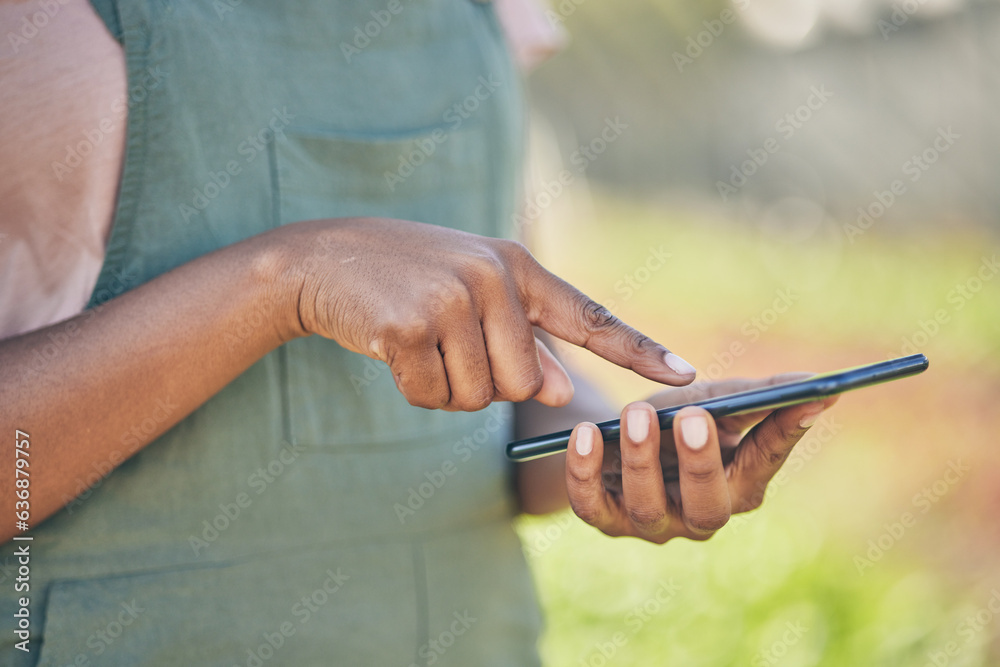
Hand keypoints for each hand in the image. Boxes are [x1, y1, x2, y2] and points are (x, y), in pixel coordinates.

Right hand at [282, 218, 696, 410]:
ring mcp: (452, 298)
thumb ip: (523, 342)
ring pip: (479, 396)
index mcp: (518, 267)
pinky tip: (392, 348)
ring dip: (447, 387)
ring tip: (418, 341)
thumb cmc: (408, 281)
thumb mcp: (474, 300)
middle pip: (525, 382)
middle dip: (487, 384)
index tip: (687, 377)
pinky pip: (433, 397)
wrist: (324, 259)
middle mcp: (494, 277)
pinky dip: (413, 389)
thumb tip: (560, 391)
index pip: (589, 315)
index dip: (638, 349)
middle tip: (447, 346)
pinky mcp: (410, 325)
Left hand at [565, 375, 838, 542]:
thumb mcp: (714, 402)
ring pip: (647, 506)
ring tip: (636, 412)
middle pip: (707, 505)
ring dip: (641, 458)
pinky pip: (592, 506)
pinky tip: (584, 433)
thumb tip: (819, 390)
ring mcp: (651, 523)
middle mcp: (698, 516)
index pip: (765, 462)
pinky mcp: (604, 520)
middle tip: (693, 417)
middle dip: (700, 462)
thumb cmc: (676, 419)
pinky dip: (584, 471)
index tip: (803, 399)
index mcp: (738, 486)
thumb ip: (759, 398)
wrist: (614, 440)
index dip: (784, 433)